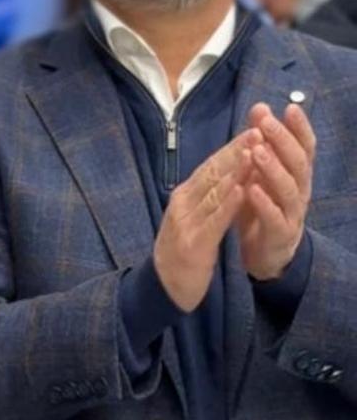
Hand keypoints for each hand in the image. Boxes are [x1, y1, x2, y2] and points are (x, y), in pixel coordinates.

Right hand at [153, 129, 256, 310]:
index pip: (209, 166)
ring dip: (234, 171)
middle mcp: (181, 204)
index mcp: (183, 196)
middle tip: (257, 131)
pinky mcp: (192, 244)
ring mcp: (185, 223)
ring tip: (254, 152)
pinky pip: (213, 220)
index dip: (231, 147)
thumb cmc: (181, 253)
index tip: (253, 130)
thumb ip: (206, 197)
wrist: (162, 289)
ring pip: (213, 192)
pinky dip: (228, 204)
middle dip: (235, 152)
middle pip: (211, 173)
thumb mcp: (192, 219)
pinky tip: (242, 190)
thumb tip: (228, 172)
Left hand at [238, 101, 314, 279]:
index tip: (290, 107)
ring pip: (289, 189)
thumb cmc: (264, 205)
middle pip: (298, 163)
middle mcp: (300, 190)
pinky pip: (274, 217)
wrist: (266, 253)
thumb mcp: (261, 171)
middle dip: (283, 140)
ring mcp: (292, 213)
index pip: (305, 146)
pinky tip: (251, 188)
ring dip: (273, 168)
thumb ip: (261, 142)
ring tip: (257, 150)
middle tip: (266, 123)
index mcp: (296, 173)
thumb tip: (260, 107)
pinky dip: (264, 202)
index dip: (300, 128)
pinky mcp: (280, 234)